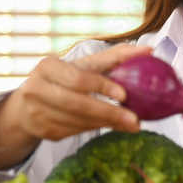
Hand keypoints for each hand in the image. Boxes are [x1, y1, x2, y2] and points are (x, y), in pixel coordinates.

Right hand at [4, 43, 154, 141]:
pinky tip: (109, 125)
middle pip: (77, 103)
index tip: (124, 95)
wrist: (32, 101)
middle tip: (134, 119)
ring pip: (77, 121)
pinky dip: (94, 129)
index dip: (101, 86)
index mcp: (47, 66)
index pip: (78, 78)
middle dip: (108, 112)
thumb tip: (149, 50)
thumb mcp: (86, 65)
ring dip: (105, 123)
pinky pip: (74, 132)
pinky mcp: (42, 131)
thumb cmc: (67, 78)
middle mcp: (36, 88)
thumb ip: (116, 57)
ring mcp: (36, 112)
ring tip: (129, 123)